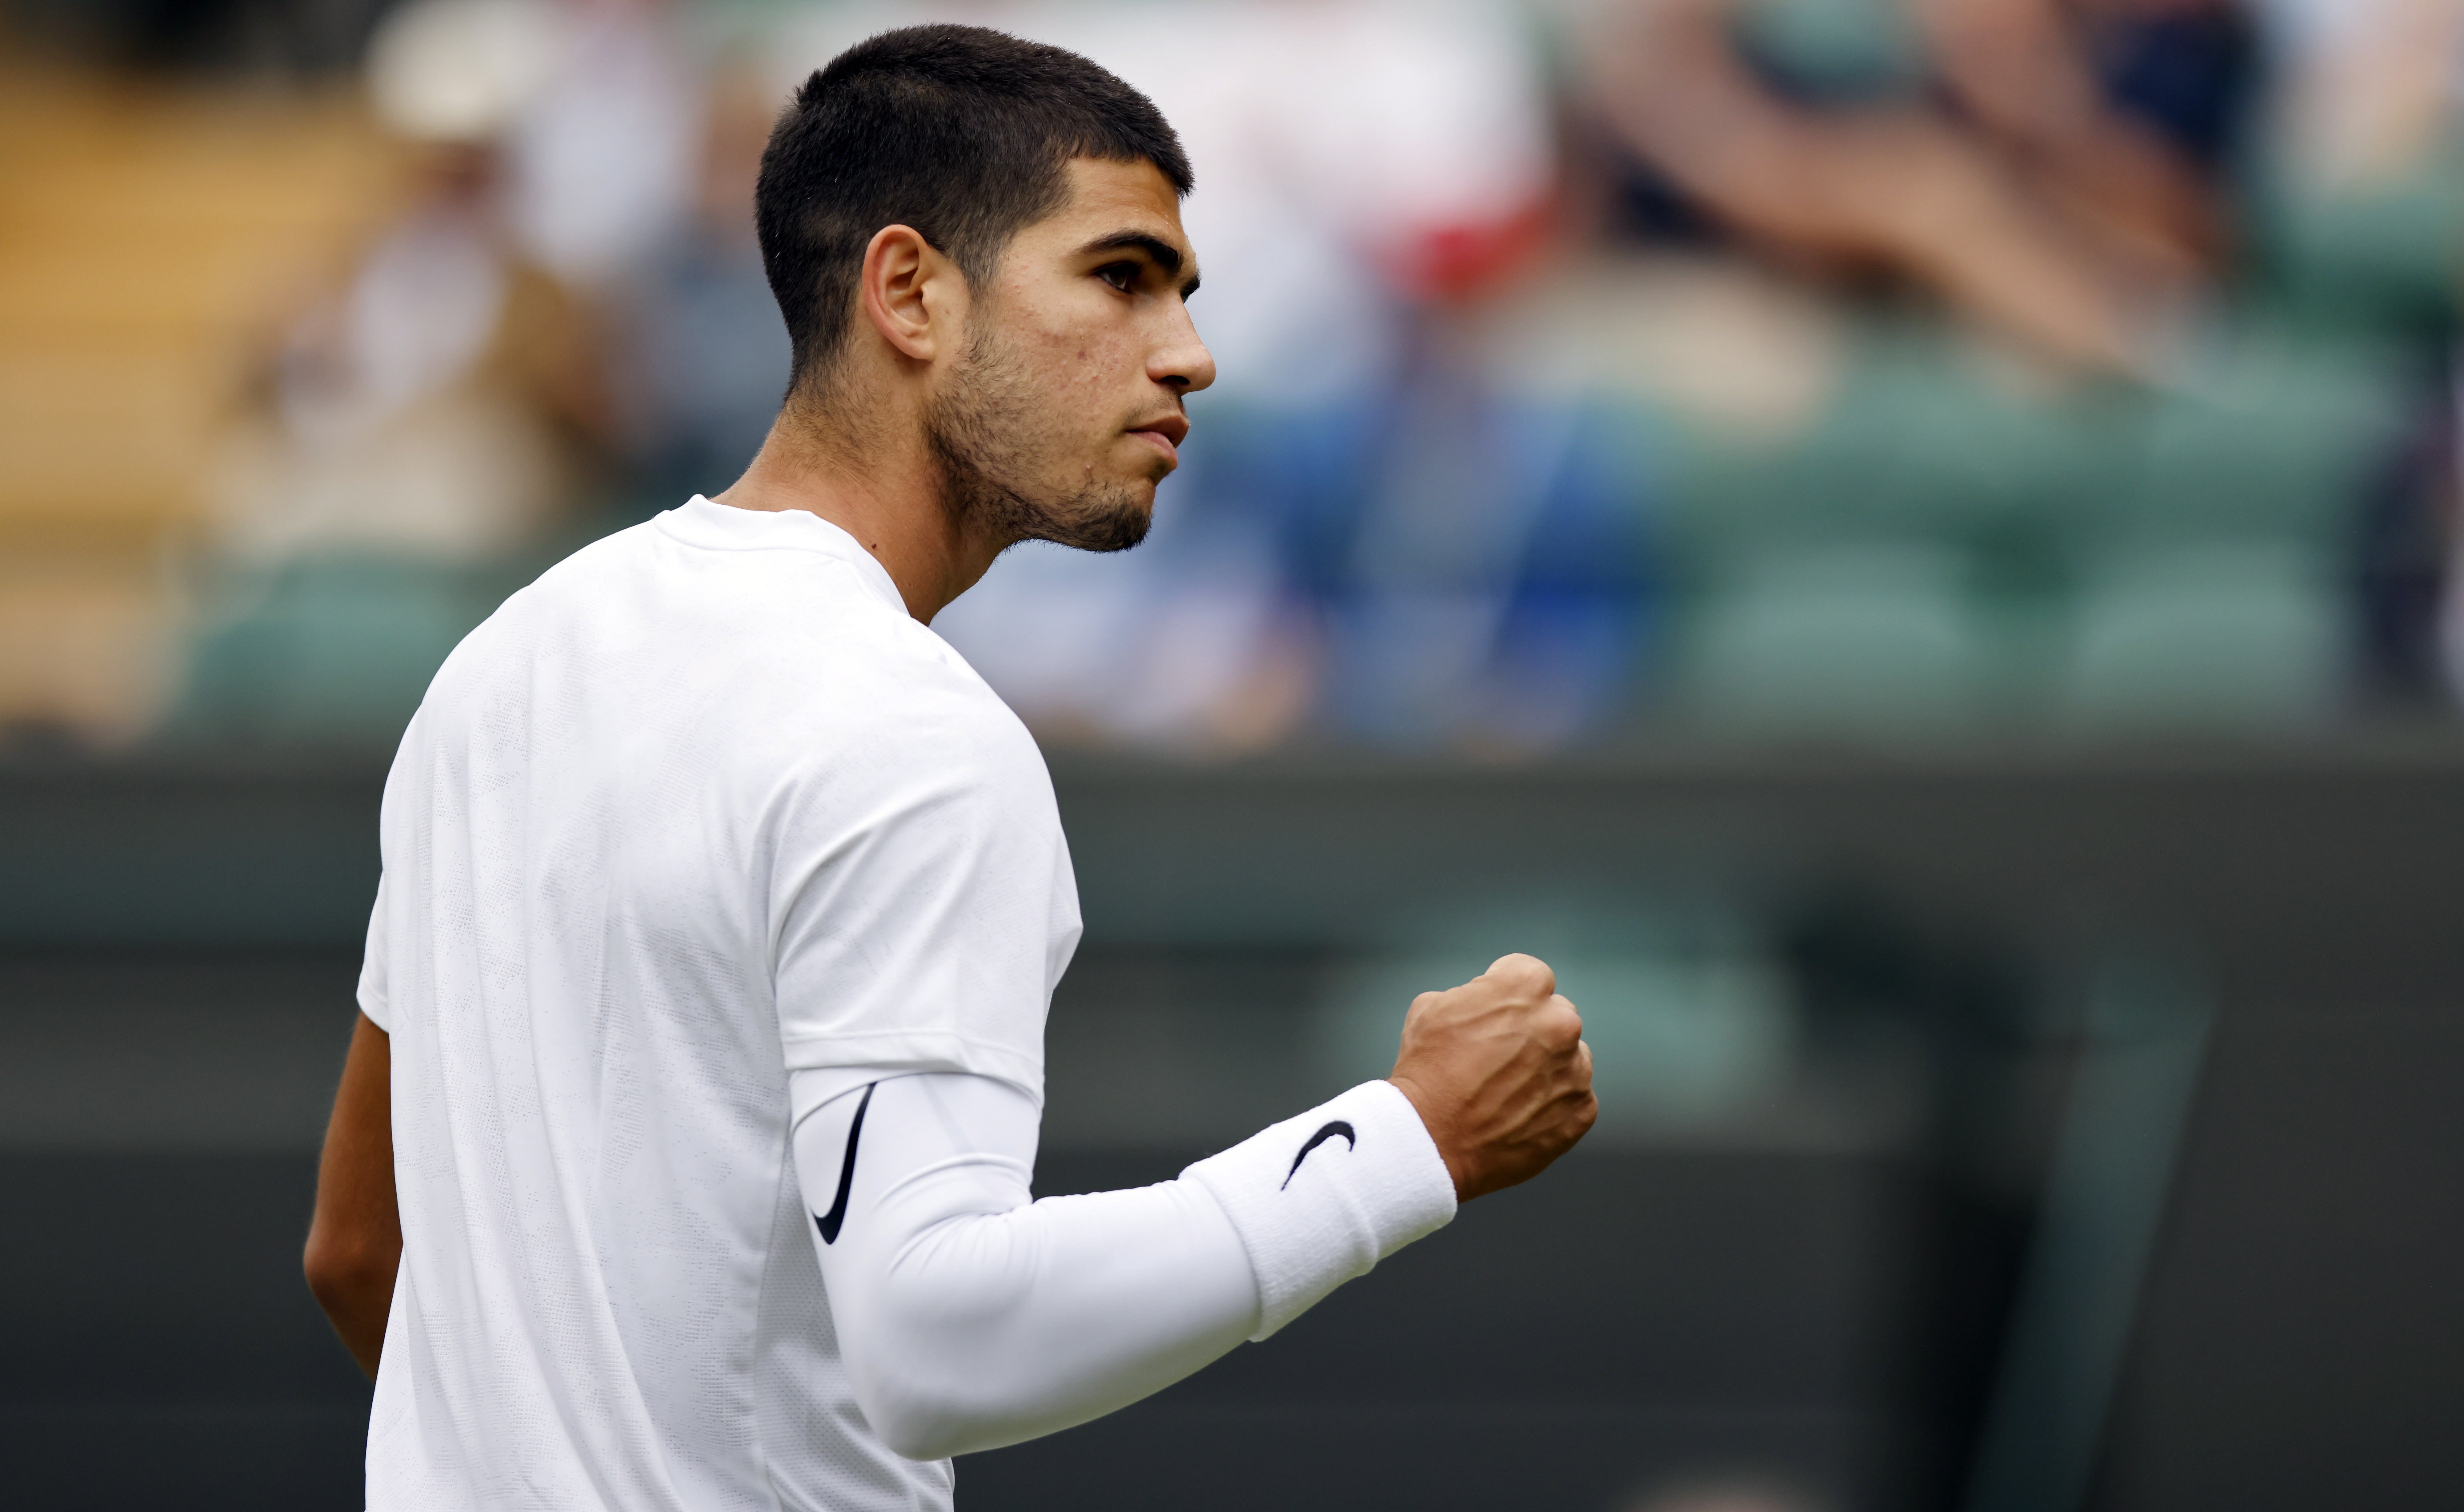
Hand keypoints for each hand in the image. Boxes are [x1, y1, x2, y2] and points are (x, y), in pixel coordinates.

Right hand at [1385, 953, 1596, 1201]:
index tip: (1491, 1014)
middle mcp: (1560, 1023)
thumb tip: (1485, 1002)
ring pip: (1568, 1057)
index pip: (1529, 975)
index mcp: (1526, 986)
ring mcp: (1575, 1069)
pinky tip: (1518, 1113)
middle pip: (1554, 1015)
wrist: (1431, 1141)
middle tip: (1497, 1056)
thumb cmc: (1426, 1071)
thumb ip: (1473, 994)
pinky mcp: (1581, 1110)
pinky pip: (1573, 1098)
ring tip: (1507, 1090)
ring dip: (1545, 1066)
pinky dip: (1552, 1104)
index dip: (1505, 993)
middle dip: (1530, 1030)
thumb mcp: (1432, 1008)